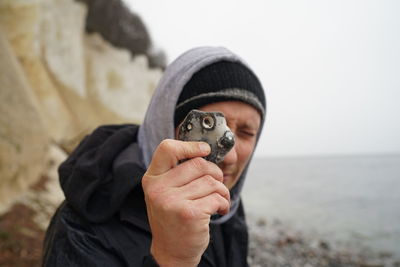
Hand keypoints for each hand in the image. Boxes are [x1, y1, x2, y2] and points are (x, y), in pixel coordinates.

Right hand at [142, 139, 229, 266]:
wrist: (171, 253)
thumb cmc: (173, 218)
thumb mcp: (165, 193)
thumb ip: (176, 172)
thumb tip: (204, 150)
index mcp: (152, 179)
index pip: (167, 148)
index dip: (189, 145)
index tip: (204, 150)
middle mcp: (158, 189)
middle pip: (198, 164)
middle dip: (215, 173)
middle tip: (216, 185)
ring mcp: (172, 201)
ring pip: (211, 181)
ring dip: (222, 191)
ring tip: (218, 201)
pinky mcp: (189, 214)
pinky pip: (217, 197)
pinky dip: (224, 203)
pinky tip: (219, 210)